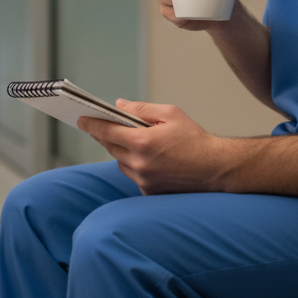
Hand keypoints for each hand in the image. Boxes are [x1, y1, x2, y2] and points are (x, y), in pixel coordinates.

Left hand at [77, 100, 224, 195]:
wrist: (217, 169)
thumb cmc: (196, 139)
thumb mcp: (170, 114)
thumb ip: (141, 108)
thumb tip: (119, 105)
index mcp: (142, 142)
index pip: (106, 131)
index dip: (91, 124)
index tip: (81, 119)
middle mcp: (140, 164)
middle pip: (111, 147)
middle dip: (109, 136)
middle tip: (107, 126)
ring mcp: (144, 181)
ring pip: (121, 163)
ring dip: (123, 152)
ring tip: (137, 142)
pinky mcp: (150, 192)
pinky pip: (133, 176)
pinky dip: (136, 166)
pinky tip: (151, 160)